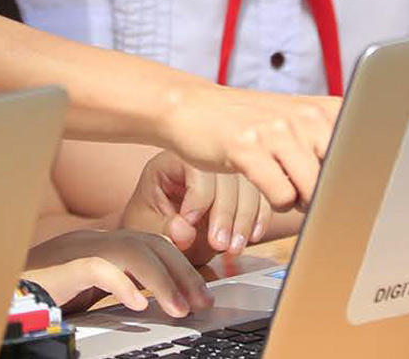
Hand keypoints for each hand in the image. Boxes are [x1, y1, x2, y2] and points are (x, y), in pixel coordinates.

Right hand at [23, 230, 212, 317]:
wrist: (5, 290)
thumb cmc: (46, 293)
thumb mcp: (92, 289)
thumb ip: (120, 286)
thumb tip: (157, 300)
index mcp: (101, 243)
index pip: (151, 243)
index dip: (181, 266)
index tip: (201, 295)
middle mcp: (93, 240)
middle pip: (149, 243)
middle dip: (181, 272)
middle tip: (201, 303)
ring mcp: (77, 249)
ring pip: (131, 251)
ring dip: (162, 280)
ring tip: (179, 309)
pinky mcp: (63, 266)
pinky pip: (98, 268)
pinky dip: (122, 284)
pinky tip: (138, 304)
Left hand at [121, 151, 270, 266]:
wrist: (163, 233)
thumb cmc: (150, 224)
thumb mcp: (146, 227)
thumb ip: (163, 229)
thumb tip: (183, 230)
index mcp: (171, 162)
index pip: (194, 167)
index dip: (198, 196)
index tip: (191, 222)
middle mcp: (201, 161)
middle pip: (226, 175)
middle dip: (226, 213)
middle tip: (219, 244)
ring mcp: (225, 172)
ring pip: (249, 184)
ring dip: (246, 219)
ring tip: (233, 247)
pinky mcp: (243, 188)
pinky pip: (262, 195)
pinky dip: (261, 218)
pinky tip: (250, 237)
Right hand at [158, 85, 338, 209]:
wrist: (189, 107)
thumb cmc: (245, 121)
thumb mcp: (293, 124)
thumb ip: (327, 144)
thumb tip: (356, 187)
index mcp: (323, 109)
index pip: (361, 158)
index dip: (348, 181)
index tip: (332, 184)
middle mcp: (304, 115)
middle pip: (339, 179)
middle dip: (322, 194)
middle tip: (298, 185)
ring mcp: (275, 129)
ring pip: (313, 191)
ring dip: (298, 200)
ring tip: (278, 183)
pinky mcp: (247, 146)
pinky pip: (282, 195)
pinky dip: (275, 201)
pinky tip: (260, 182)